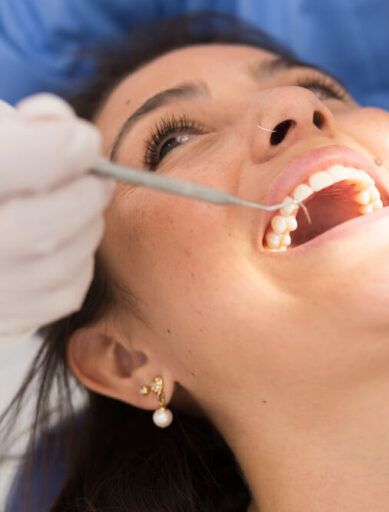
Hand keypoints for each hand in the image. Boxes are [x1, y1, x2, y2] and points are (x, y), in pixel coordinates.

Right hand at [0, 94, 111, 340]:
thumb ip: (24, 124)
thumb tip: (62, 125)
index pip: (15, 165)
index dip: (61, 147)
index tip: (82, 141)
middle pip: (39, 230)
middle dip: (85, 196)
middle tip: (98, 179)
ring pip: (58, 264)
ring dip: (86, 229)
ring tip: (78, 207)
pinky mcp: (2, 320)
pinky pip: (64, 294)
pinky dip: (78, 264)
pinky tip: (61, 243)